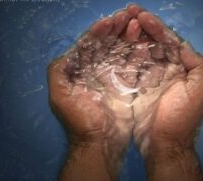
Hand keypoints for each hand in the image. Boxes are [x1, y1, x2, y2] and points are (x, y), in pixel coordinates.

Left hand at [48, 7, 140, 180]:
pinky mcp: (127, 84)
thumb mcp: (60, 95)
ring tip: (135, 23)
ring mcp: (113, 76)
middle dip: (114, 29)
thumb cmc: (81, 119)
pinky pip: (133, 64)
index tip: (108, 21)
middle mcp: (96, 70)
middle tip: (125, 16)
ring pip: (120, 51)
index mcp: (80, 70)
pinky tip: (143, 41)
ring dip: (126, 36)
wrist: (101, 143)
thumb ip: (58, 71)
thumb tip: (68, 52)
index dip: (97, 31)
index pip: (89, 45)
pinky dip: (137, 52)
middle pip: (106, 44)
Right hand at [129, 6, 202, 155]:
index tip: (142, 16)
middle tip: (127, 12)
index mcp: (182, 67)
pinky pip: (129, 65)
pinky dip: (124, 53)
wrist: (163, 144)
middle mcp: (166, 69)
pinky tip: (116, 42)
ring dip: (131, 35)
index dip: (157, 27)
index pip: (169, 41)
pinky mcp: (136, 85)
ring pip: (140, 50)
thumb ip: (198, 64)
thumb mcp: (200, 90)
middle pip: (153, 42)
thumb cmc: (182, 117)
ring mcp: (149, 77)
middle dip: (141, 26)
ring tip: (119, 22)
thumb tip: (184, 46)